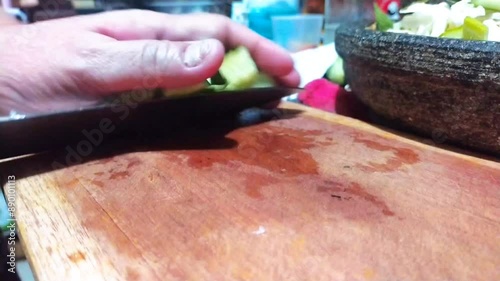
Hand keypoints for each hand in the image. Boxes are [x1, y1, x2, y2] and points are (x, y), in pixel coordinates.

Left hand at [0, 10, 299, 114]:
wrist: (0, 80)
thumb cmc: (40, 68)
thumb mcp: (95, 63)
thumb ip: (152, 59)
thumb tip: (216, 57)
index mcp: (149, 32)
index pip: (216, 32)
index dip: (257, 49)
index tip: (289, 72)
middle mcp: (153, 48)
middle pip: (217, 49)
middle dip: (258, 62)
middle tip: (288, 86)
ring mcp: (145, 70)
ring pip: (203, 70)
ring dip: (239, 81)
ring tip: (264, 98)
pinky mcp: (135, 92)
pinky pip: (181, 92)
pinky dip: (209, 99)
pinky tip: (218, 110)